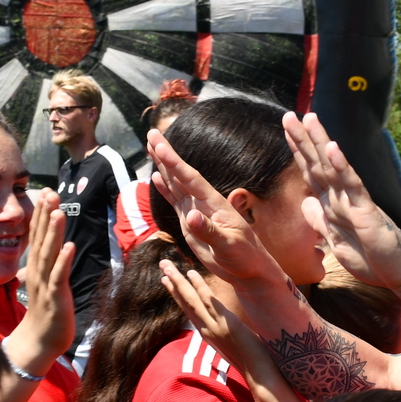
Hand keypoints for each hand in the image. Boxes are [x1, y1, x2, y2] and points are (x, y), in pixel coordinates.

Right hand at [3, 188, 75, 377]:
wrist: (40, 341)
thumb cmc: (46, 312)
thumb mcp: (45, 284)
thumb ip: (46, 265)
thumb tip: (51, 249)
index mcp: (36, 268)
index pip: (37, 236)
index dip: (41, 215)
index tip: (47, 193)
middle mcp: (38, 272)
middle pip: (41, 239)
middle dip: (46, 216)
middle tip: (50, 193)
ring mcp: (45, 284)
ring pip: (48, 254)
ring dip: (53, 233)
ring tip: (59, 212)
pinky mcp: (55, 297)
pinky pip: (58, 276)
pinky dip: (63, 261)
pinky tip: (70, 247)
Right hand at [147, 129, 284, 288]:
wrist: (249, 270)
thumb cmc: (244, 257)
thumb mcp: (229, 245)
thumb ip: (210, 231)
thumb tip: (191, 216)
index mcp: (214, 203)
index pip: (190, 178)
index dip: (174, 162)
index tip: (159, 145)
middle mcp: (203, 203)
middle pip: (181, 174)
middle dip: (166, 154)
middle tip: (152, 132)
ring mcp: (196, 211)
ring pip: (176, 184)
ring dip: (163, 166)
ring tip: (151, 147)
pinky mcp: (191, 223)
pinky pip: (175, 201)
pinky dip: (165, 189)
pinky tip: (155, 177)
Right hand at [158, 260, 269, 372]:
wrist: (259, 374)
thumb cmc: (252, 361)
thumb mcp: (235, 344)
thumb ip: (228, 333)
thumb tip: (230, 328)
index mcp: (208, 333)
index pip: (189, 310)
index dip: (177, 294)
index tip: (168, 280)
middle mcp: (206, 329)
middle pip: (185, 302)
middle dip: (173, 283)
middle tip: (162, 264)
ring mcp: (214, 326)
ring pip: (192, 300)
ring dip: (179, 282)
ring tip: (167, 266)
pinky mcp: (225, 324)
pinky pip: (209, 302)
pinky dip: (199, 287)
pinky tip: (191, 274)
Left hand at [281, 112, 400, 300]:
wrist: (400, 274)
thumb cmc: (372, 259)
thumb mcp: (336, 243)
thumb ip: (321, 222)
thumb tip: (307, 202)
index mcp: (333, 205)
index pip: (312, 173)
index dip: (299, 152)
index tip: (287, 130)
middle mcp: (342, 198)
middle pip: (318, 163)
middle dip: (303, 140)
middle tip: (288, 115)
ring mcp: (354, 201)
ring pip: (333, 167)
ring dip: (320, 142)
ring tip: (309, 119)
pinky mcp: (366, 210)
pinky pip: (352, 185)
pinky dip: (341, 166)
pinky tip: (333, 148)